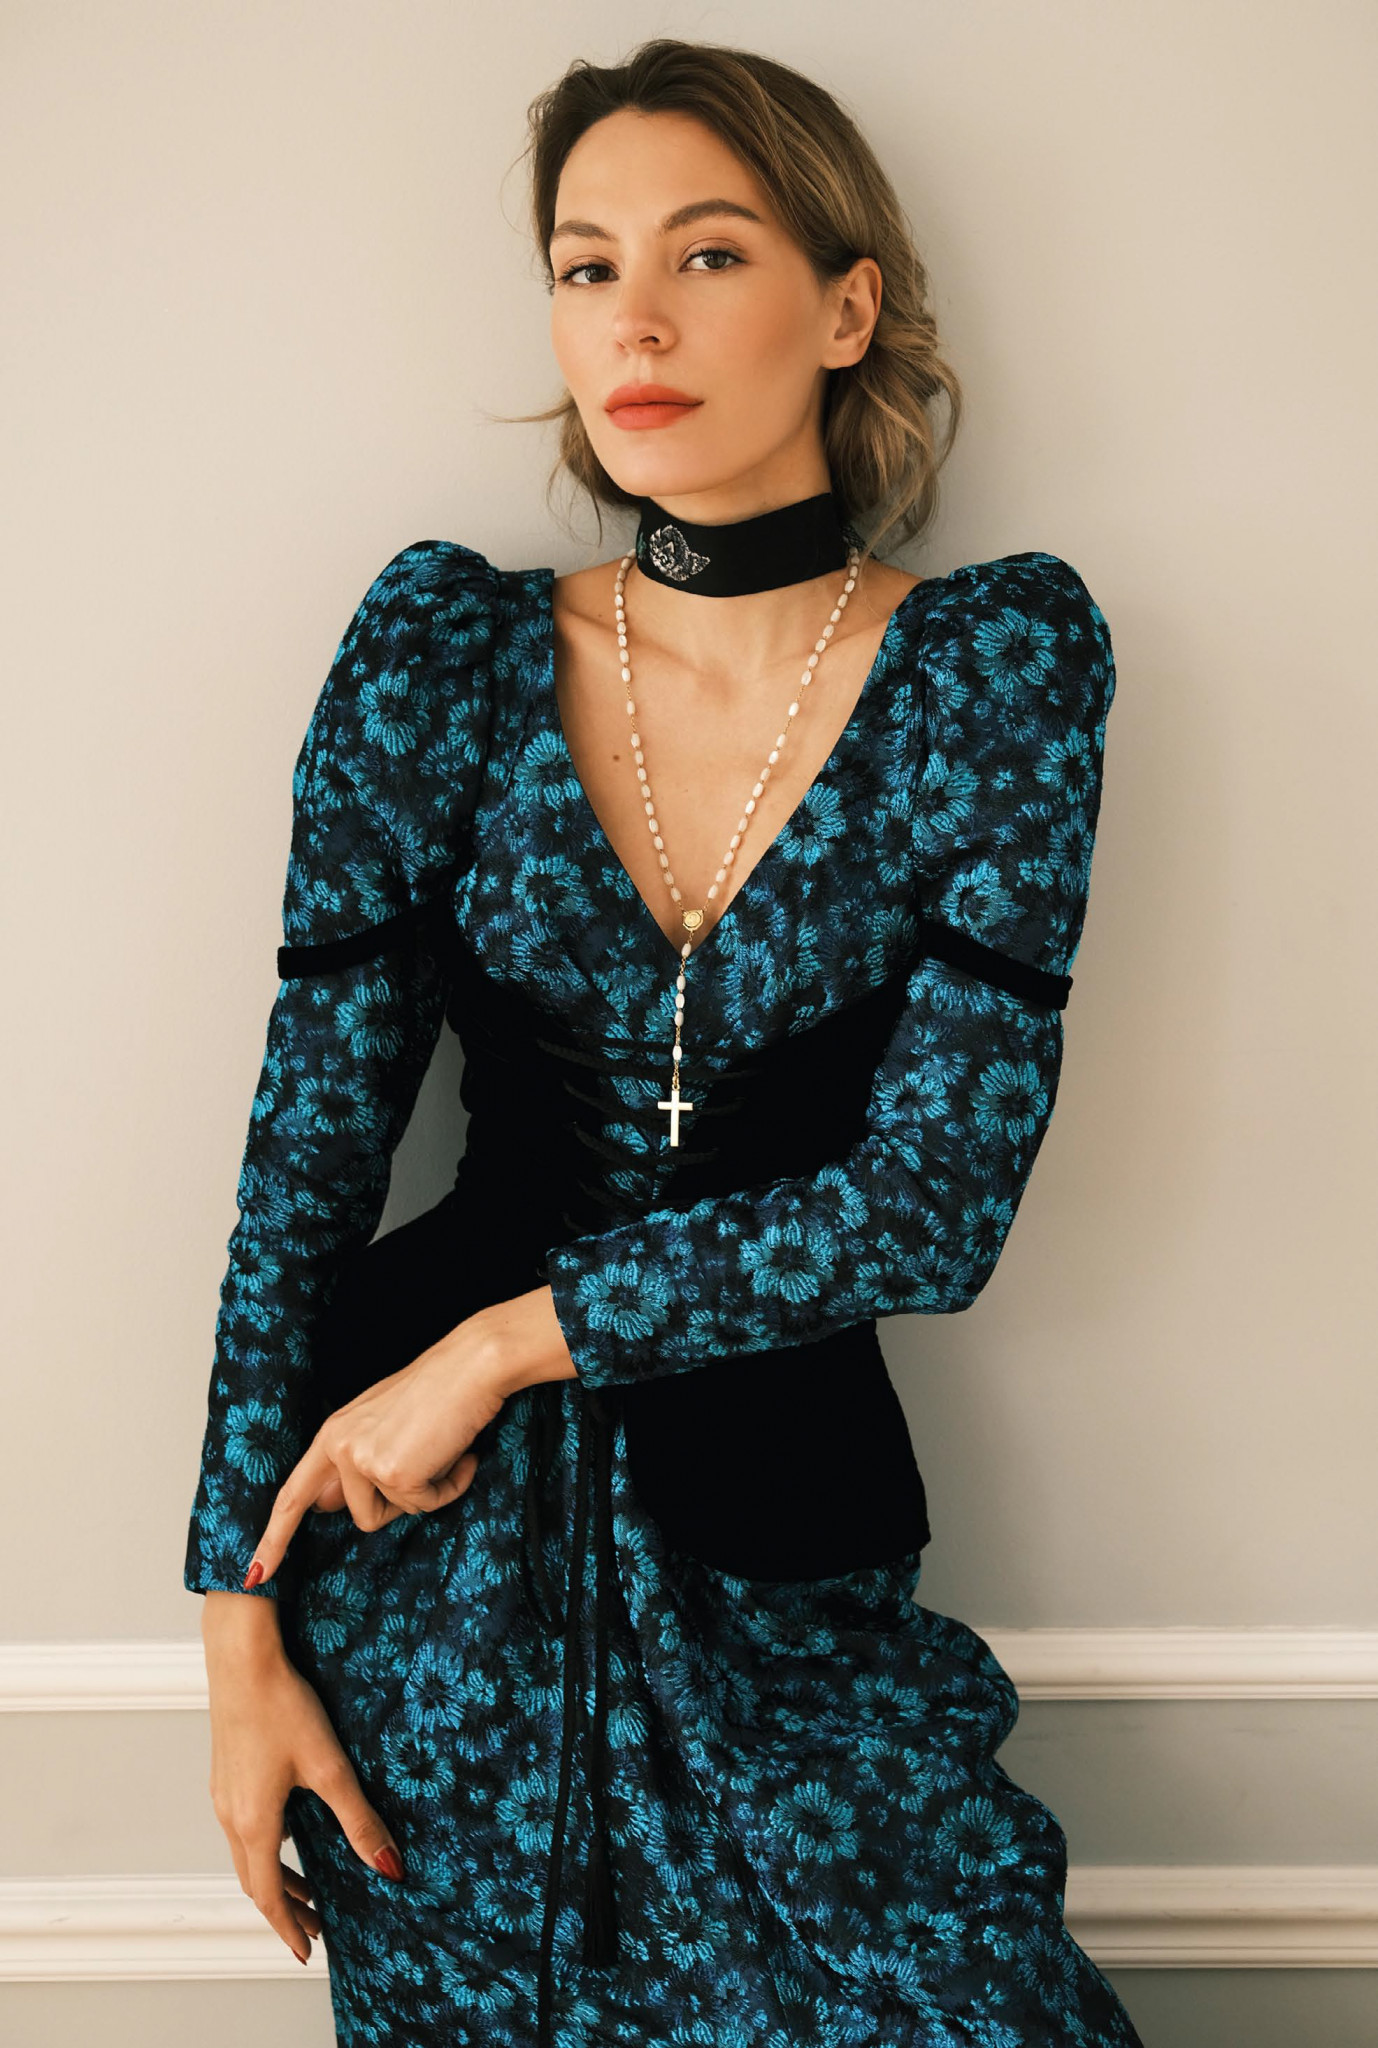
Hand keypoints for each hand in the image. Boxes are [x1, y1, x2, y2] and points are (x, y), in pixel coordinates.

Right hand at [202, 1602, 406, 1964]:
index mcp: (253, 1822)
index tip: (305, 1953)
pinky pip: (243, 1826)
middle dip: (286, 1907)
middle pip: (254, 1879)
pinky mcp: (226, 1771)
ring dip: (276, 1876)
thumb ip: (360, 1821)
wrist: (242, 1656)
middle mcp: (229, 1814)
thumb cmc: (283, 1707)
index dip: (288, 1927)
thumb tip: (390, 1869)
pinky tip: (291, 1830)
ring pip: (247, 1852)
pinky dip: (266, 1846)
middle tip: (317, 1926)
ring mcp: (223, 1792)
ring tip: (308, 1888)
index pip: (268, 1895)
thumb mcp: (330, 1768)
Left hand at [244, 1286, 575, 1587]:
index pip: (294, 1495)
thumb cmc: (438, 1390)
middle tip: (430, 1465)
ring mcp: (365, 1461)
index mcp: (333, 1433)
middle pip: (362, 1516)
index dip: (274, 1539)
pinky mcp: (395, 1475)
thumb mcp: (383, 1425)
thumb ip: (355, 1463)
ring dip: (426, 1491)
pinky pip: (427, 1505)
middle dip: (402, 1499)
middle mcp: (340, 1447)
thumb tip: (329, 1505)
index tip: (253, 1575)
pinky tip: (460, 1454)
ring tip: (443, 1450)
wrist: (472, 1366)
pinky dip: (450, 1486)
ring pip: (394, 1514)